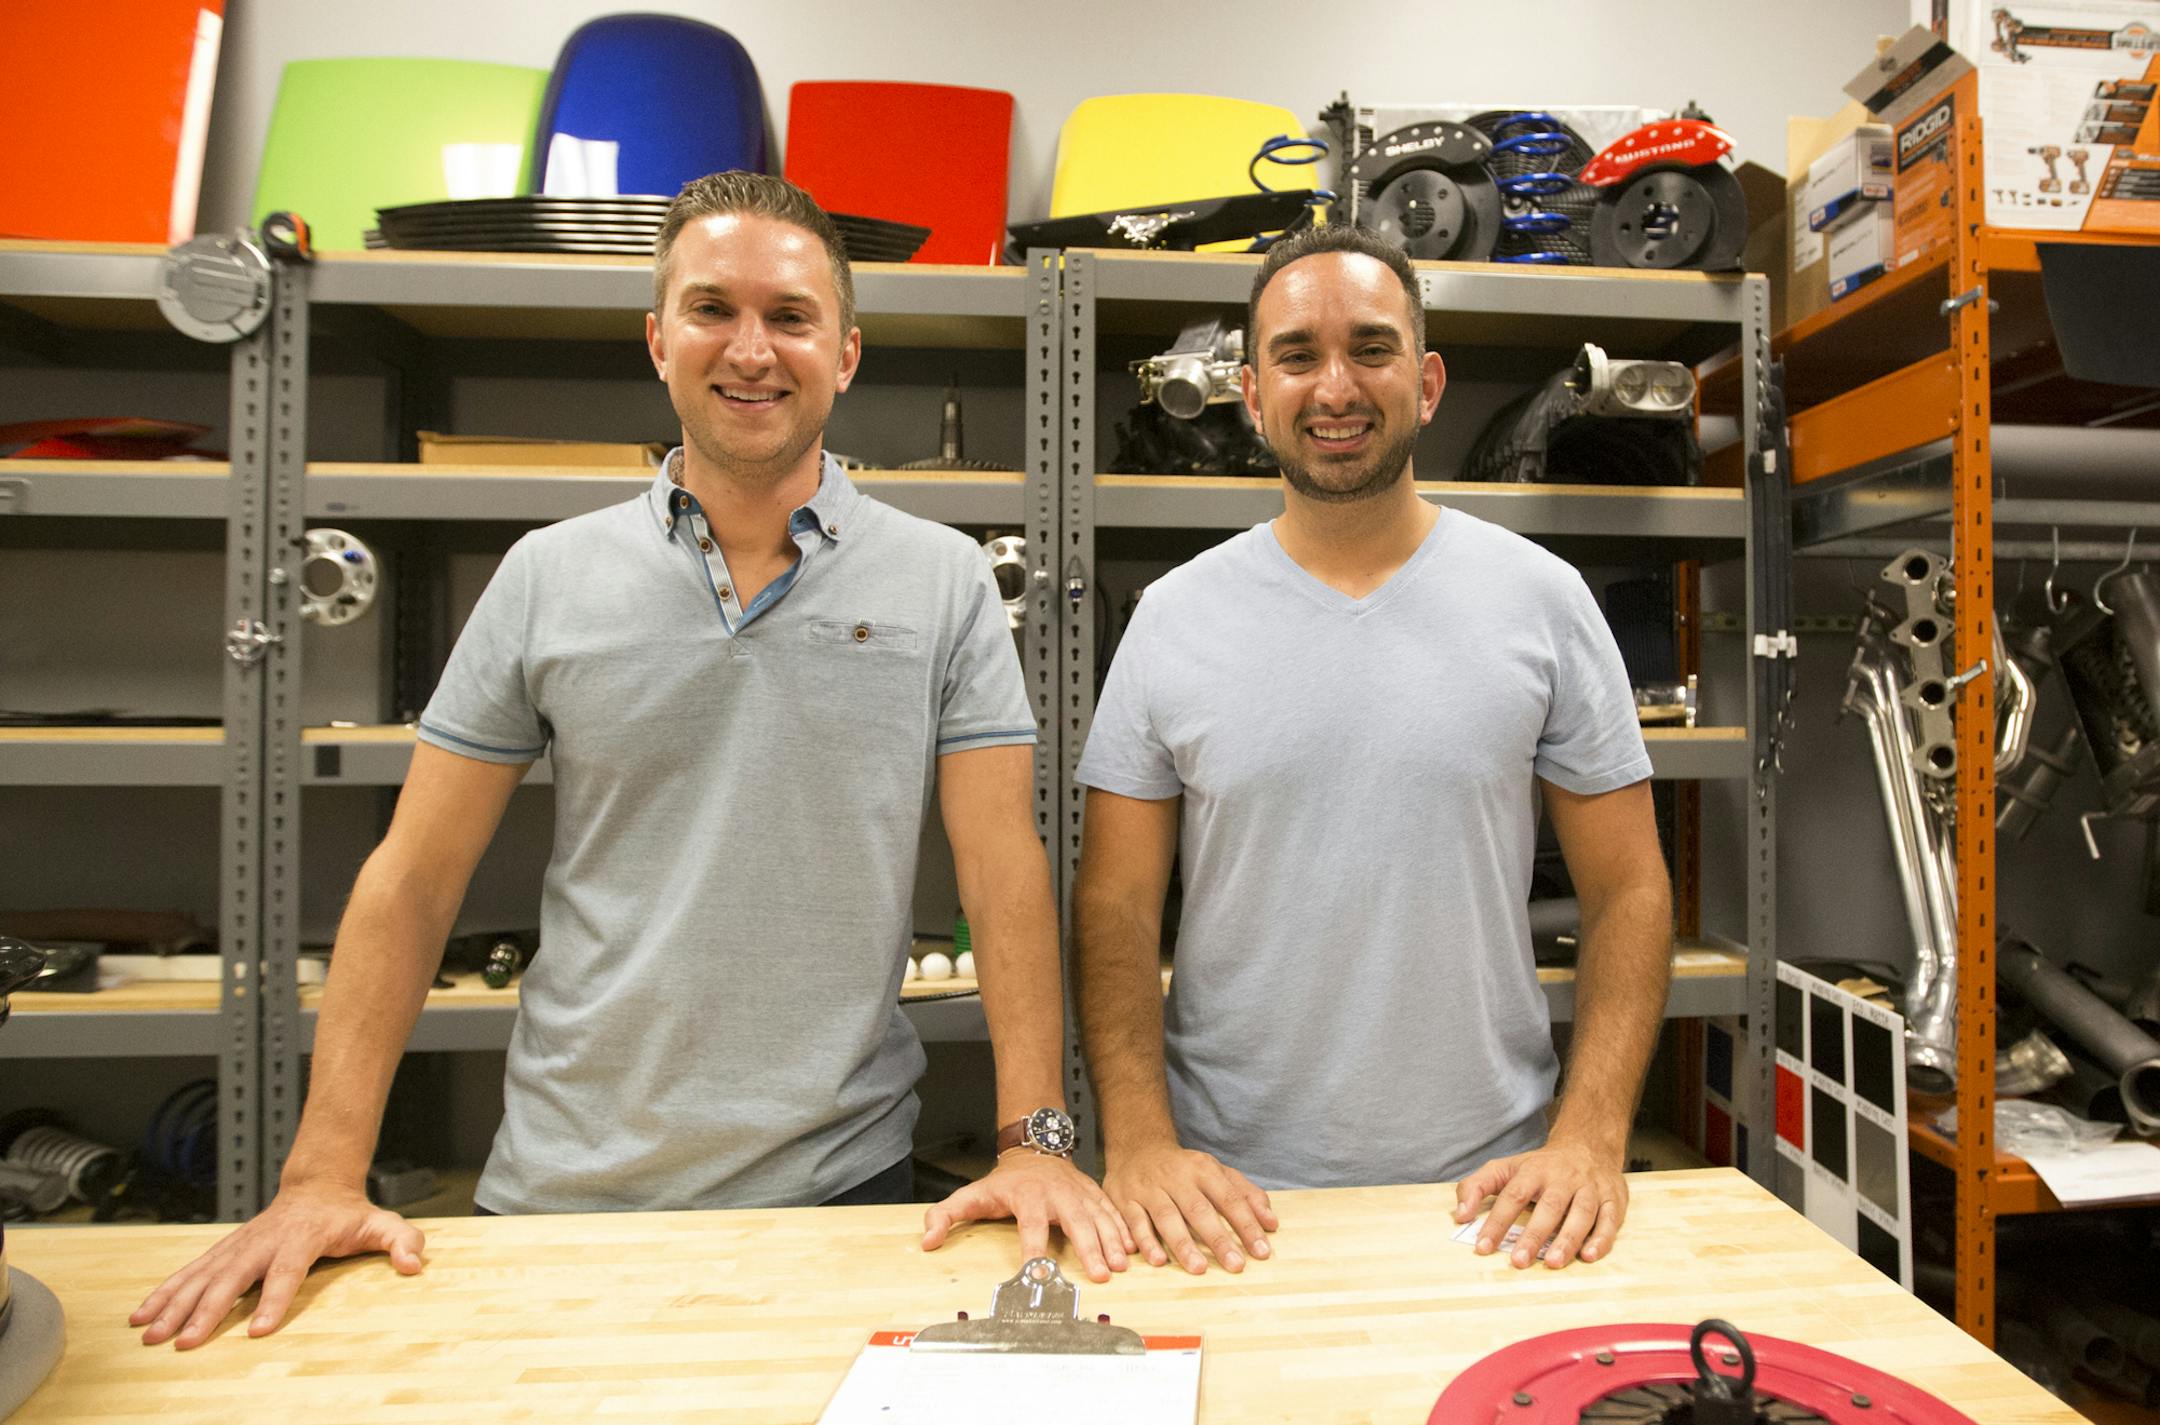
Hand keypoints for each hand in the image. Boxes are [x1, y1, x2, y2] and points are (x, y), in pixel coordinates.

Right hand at [130, 1181, 425, 1347]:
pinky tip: (141, 1314)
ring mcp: (240, 1243)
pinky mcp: (224, 1249)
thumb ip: (402, 1240)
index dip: (274, 1299)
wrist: (317, 1185)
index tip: (260, 1330)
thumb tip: (414, 1263)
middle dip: (207, 1311)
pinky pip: (189, 1271)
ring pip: (201, 1274)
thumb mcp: (382, 1223)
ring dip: (174, 1305)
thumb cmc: (350, 1213)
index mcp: (302, 1236)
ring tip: (149, 1334)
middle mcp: (264, 1239)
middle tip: (185, 1342)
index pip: (287, 1270)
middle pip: (232, 1277)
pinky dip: (164, 1292)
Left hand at [921, 1152, 1132, 1281]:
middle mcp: (1056, 1193)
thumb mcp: (971, 1194)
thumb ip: (945, 1215)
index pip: (1030, 1225)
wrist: (1033, 1148)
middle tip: (1099, 1273)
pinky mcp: (1093, 1192)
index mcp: (1027, 1196)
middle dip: (1088, 1246)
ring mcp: (1078, 1191)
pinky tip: (1131, 1249)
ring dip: (1111, 1241)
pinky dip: (1122, 1228)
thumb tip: (927, 1241)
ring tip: (1119, 1266)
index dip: (1032, 1249)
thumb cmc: (1003, 1182)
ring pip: (1098, 1216)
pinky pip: (1111, 1210)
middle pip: (1074, 1220)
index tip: (1035, 1271)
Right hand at [1103, 1142, 1275, 1273]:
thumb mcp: (1217, 1171)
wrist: (1137, 1147)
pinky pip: (1135, 1222)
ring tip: (1198, 1268)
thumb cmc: (1184, 1168)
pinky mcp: (1125, 1199)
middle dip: (1218, 1239)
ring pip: (1166, 1217)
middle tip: (1235, 1265)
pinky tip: (1158, 1260)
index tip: (1261, 1251)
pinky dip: (1145, 1241)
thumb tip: (1272, 1223)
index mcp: (1202, 1169)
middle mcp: (1176, 1177)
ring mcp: (1149, 1188)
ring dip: (1182, 1244)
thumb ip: (1246, 1194)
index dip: (1246, 1225)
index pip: (1229, 1198)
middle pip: (1199, 1210)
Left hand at [1452, 1138, 1626, 1268]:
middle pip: (1550, 1206)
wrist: (1588, 1145)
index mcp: (1534, 1170)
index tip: (1483, 1247)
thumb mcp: (1506, 1168)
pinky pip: (1611, 1219)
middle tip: (1519, 1261)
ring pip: (1582, 1213)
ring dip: (1568, 1239)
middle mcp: (1564, 1178)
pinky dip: (1602, 1238)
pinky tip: (1589, 1256)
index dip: (1497, 1222)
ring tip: (1553, 1262)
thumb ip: (1477, 1187)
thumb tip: (1459, 1215)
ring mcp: (1591, 1188)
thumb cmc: (1541, 1166)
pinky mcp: (1614, 1199)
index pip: (1513, 1195)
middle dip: (1534, 1234)